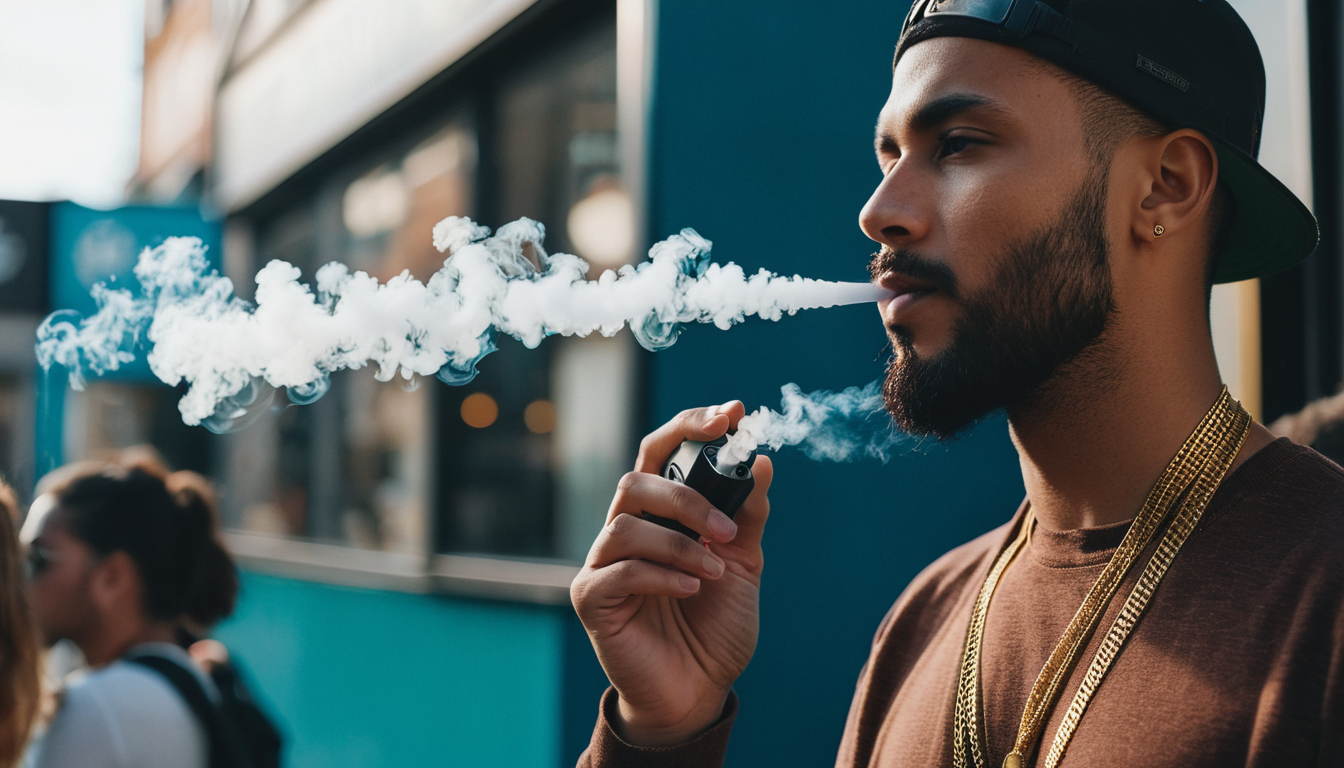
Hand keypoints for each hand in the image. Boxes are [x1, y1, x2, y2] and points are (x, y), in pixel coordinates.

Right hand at [570, 401, 773, 745]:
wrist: (698, 691)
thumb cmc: (714, 626)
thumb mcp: (742, 565)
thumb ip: (745, 516)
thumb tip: (759, 461)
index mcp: (658, 514)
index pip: (659, 451)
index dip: (690, 425)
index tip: (733, 413)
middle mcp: (625, 529)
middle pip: (635, 480)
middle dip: (686, 496)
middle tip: (726, 529)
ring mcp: (602, 563)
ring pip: (626, 524)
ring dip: (679, 543)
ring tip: (713, 571)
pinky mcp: (592, 599)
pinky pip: (620, 571)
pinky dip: (664, 574)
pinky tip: (693, 589)